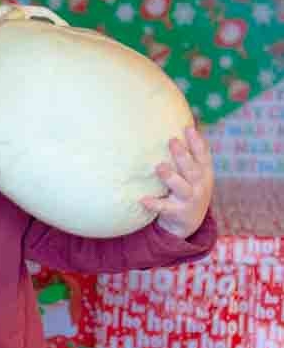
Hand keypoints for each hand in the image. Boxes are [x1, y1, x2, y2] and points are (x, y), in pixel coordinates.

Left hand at [141, 125, 213, 239]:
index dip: (197, 142)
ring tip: (159, 167)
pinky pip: (165, 208)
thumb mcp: (195, 173)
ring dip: (170, 177)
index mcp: (205, 173)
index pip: (204, 155)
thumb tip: (183, 124)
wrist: (189, 222)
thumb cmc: (189, 189)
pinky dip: (154, 204)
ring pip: (182, 188)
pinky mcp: (178, 213)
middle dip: (183, 156)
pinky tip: (143, 199)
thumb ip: (190, 154)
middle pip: (193, 169)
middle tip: (172, 141)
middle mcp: (200, 186)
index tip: (188, 128)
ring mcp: (189, 200)